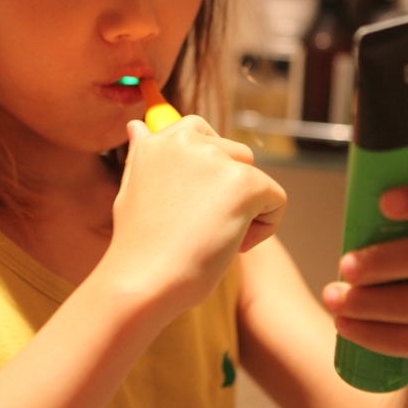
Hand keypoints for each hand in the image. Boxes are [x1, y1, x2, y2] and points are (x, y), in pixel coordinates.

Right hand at [105, 116, 286, 312]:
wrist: (143, 281)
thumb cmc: (138, 248)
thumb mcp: (132, 190)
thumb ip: (144, 156)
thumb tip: (138, 126)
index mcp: (158, 140)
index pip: (201, 133)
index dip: (208, 172)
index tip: (195, 204)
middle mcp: (186, 139)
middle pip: (236, 155)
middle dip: (229, 190)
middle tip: (202, 228)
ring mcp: (215, 158)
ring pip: (255, 177)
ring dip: (247, 208)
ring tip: (215, 239)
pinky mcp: (243, 182)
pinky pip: (276, 199)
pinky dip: (264, 227)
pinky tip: (234, 247)